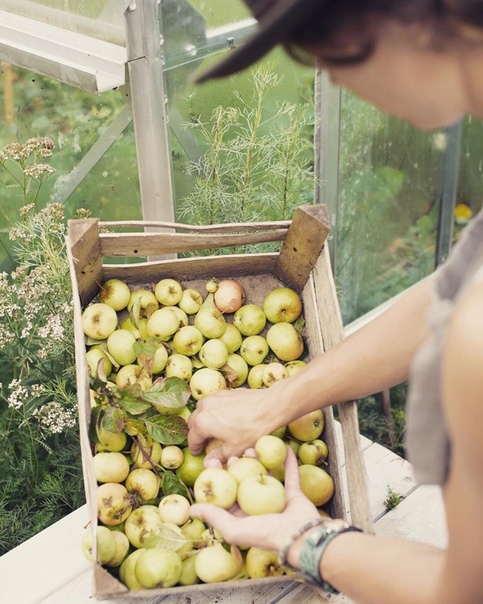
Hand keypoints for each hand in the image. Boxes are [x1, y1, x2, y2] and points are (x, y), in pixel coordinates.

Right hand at [187, 386, 283, 461]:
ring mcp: (214, 397)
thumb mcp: (234, 449)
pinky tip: (223, 416)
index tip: (197, 453)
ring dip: (203, 419)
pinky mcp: (224, 392)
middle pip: (193, 422)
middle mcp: (204, 407)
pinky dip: (213, 410)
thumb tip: (207, 461)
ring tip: (211, 428)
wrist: (269, 407)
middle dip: (196, 433)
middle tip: (203, 442)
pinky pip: (213, 402)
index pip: (192, 438)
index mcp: (203, 423)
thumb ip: (217, 456)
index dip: (194, 448)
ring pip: (201, 409)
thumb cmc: (251, 430)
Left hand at [189, 446, 319, 554]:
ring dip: (259, 461)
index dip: (218, 478)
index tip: (212, 463)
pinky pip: (290, 474)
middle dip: (237, 466)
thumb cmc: (265, 534)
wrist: (300, 538)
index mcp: (243, 516)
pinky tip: (284, 449)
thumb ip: (214, 517)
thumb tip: (191, 508)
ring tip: (252, 449)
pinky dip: (288, 461)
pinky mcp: (294, 493)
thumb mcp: (234, 528)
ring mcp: (277, 499)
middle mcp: (258, 507)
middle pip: (244, 481)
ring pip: (265, 475)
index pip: (227, 493)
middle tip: (232, 455)